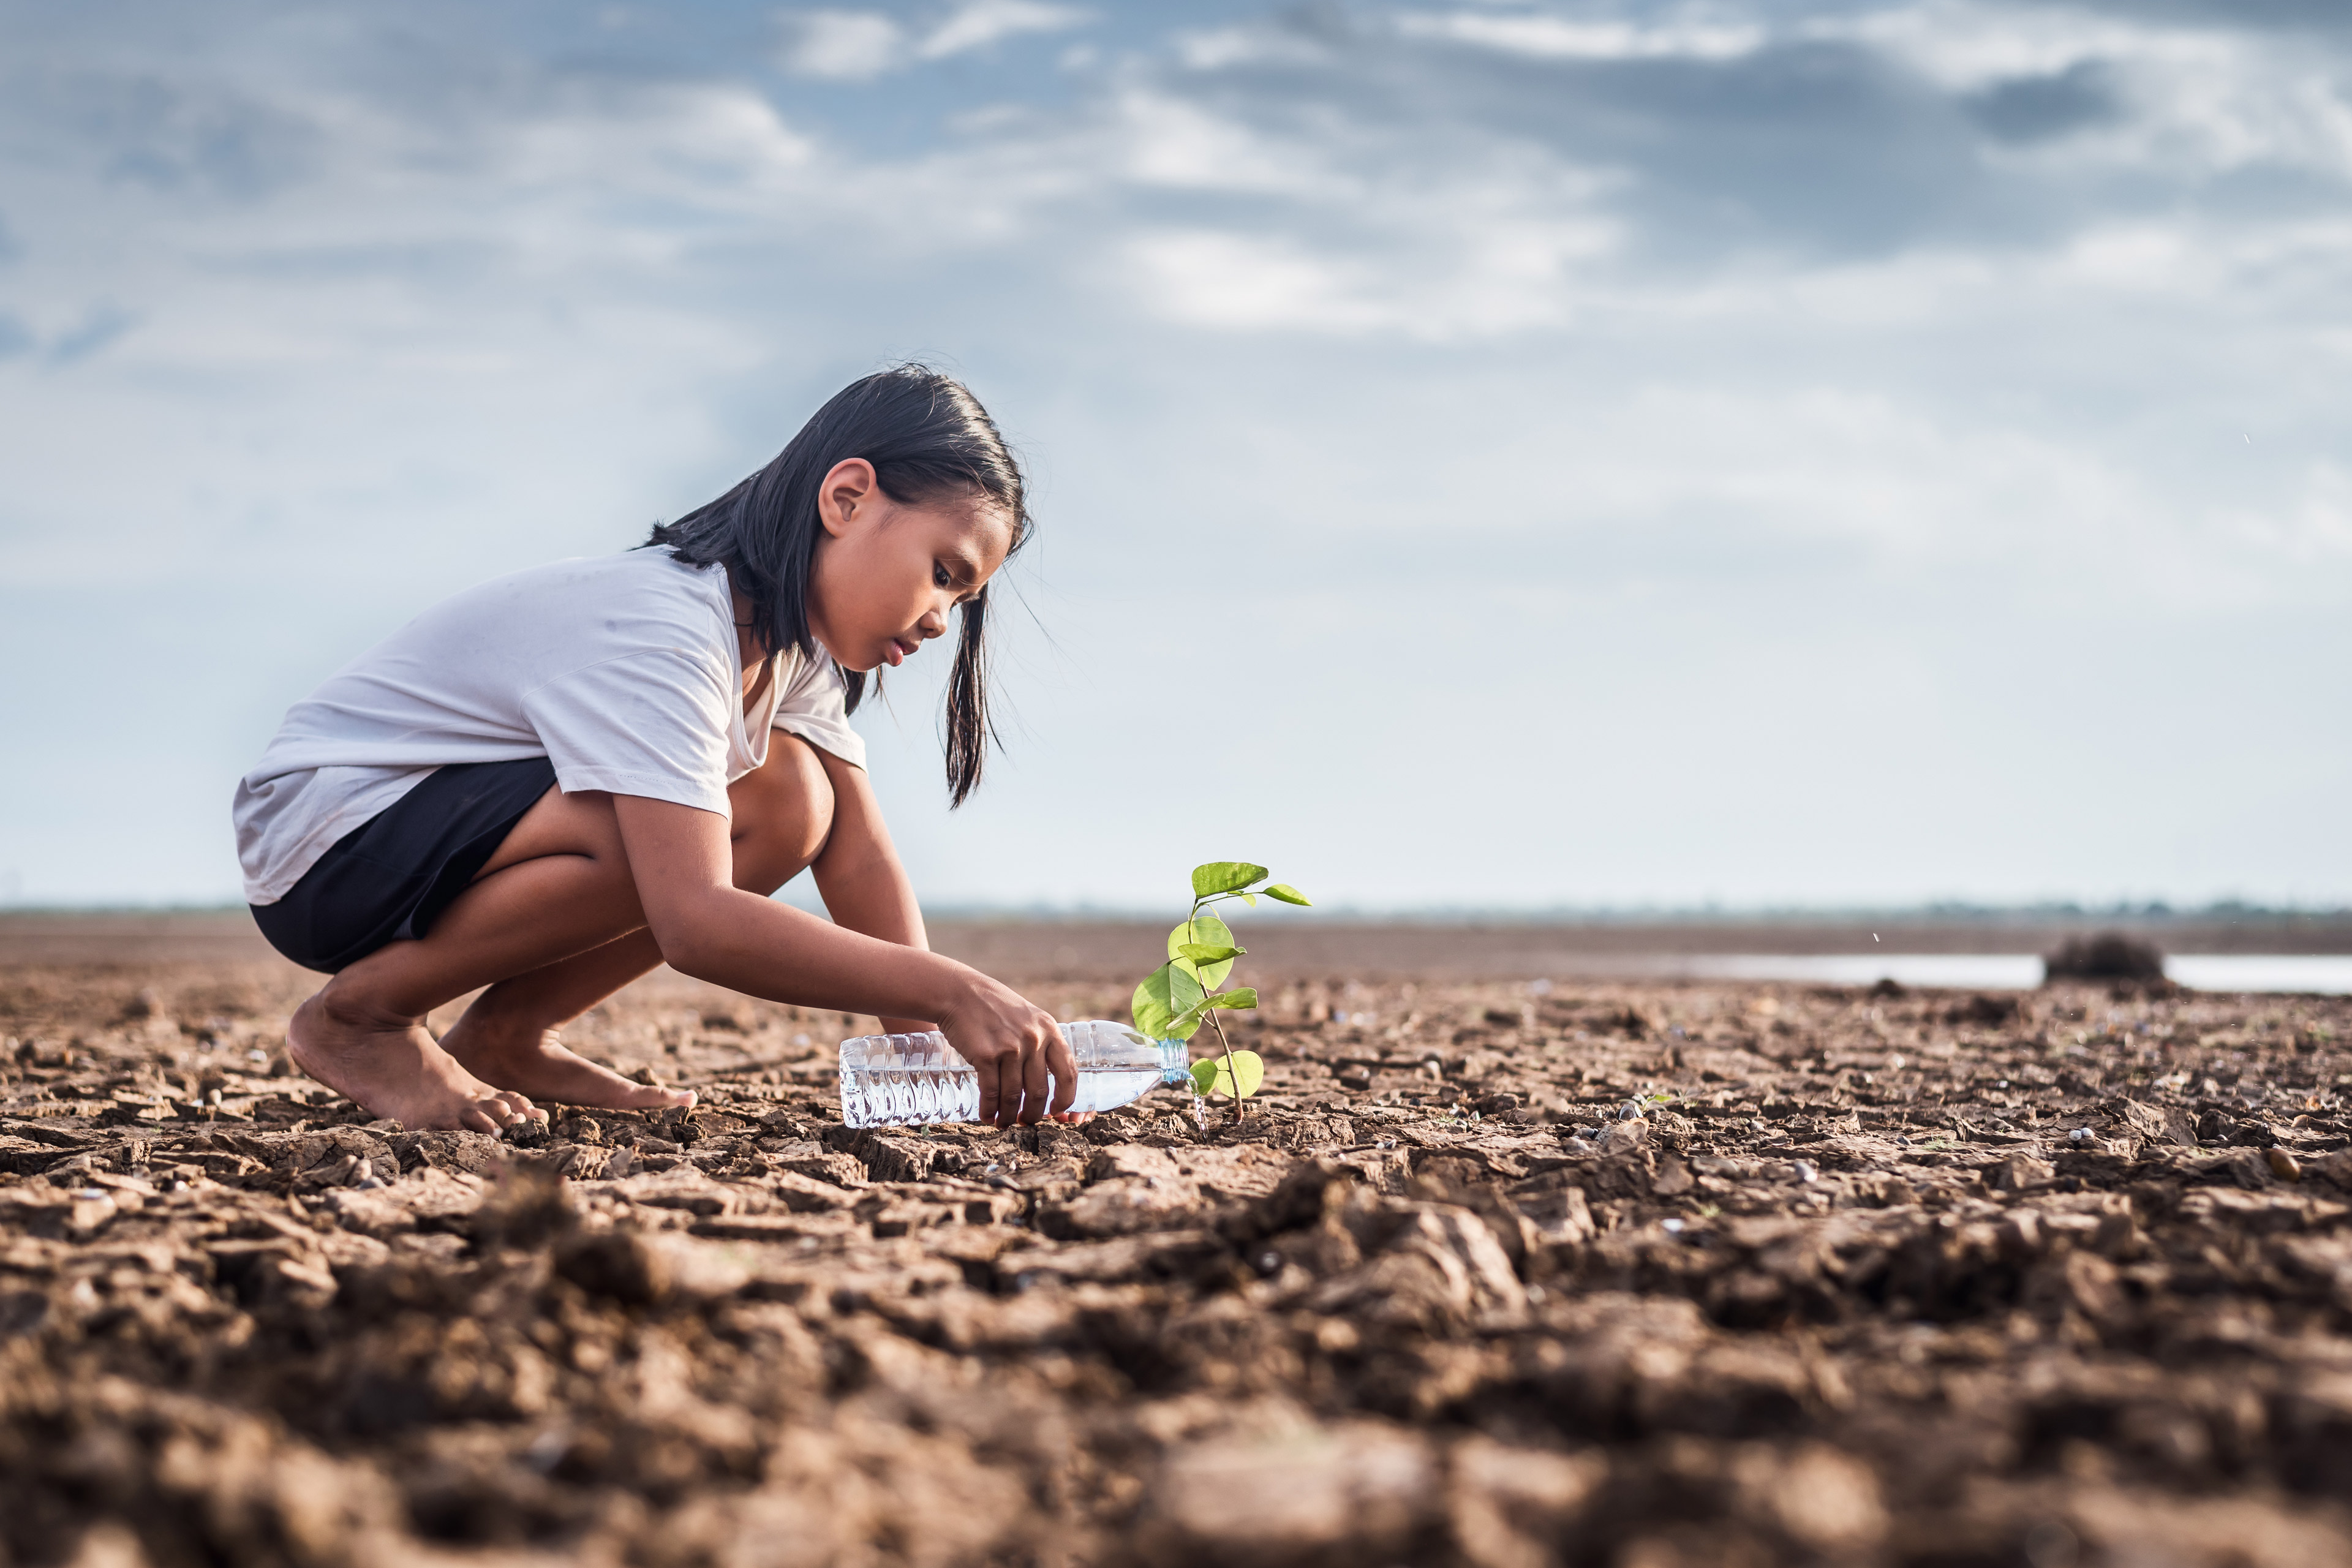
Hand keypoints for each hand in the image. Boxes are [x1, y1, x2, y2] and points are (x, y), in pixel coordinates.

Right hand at [935, 977, 1075, 1128]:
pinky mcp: (985, 1055)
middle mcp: (1033, 1040)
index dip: (1065, 1098)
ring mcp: (1010, 1048)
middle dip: (1032, 1114)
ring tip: (1002, 1123)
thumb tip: (1044, 1082)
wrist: (959, 993)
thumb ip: (1040, 1042)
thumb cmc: (994, 1007)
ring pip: (1013, 1095)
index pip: (1068, 1073)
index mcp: (1049, 1030)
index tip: (1056, 1111)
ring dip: (1007, 1116)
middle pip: (1039, 1091)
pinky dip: (989, 1109)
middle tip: (1024, 1122)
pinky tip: (986, 1116)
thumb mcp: (1028, 1018)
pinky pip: (991, 1092)